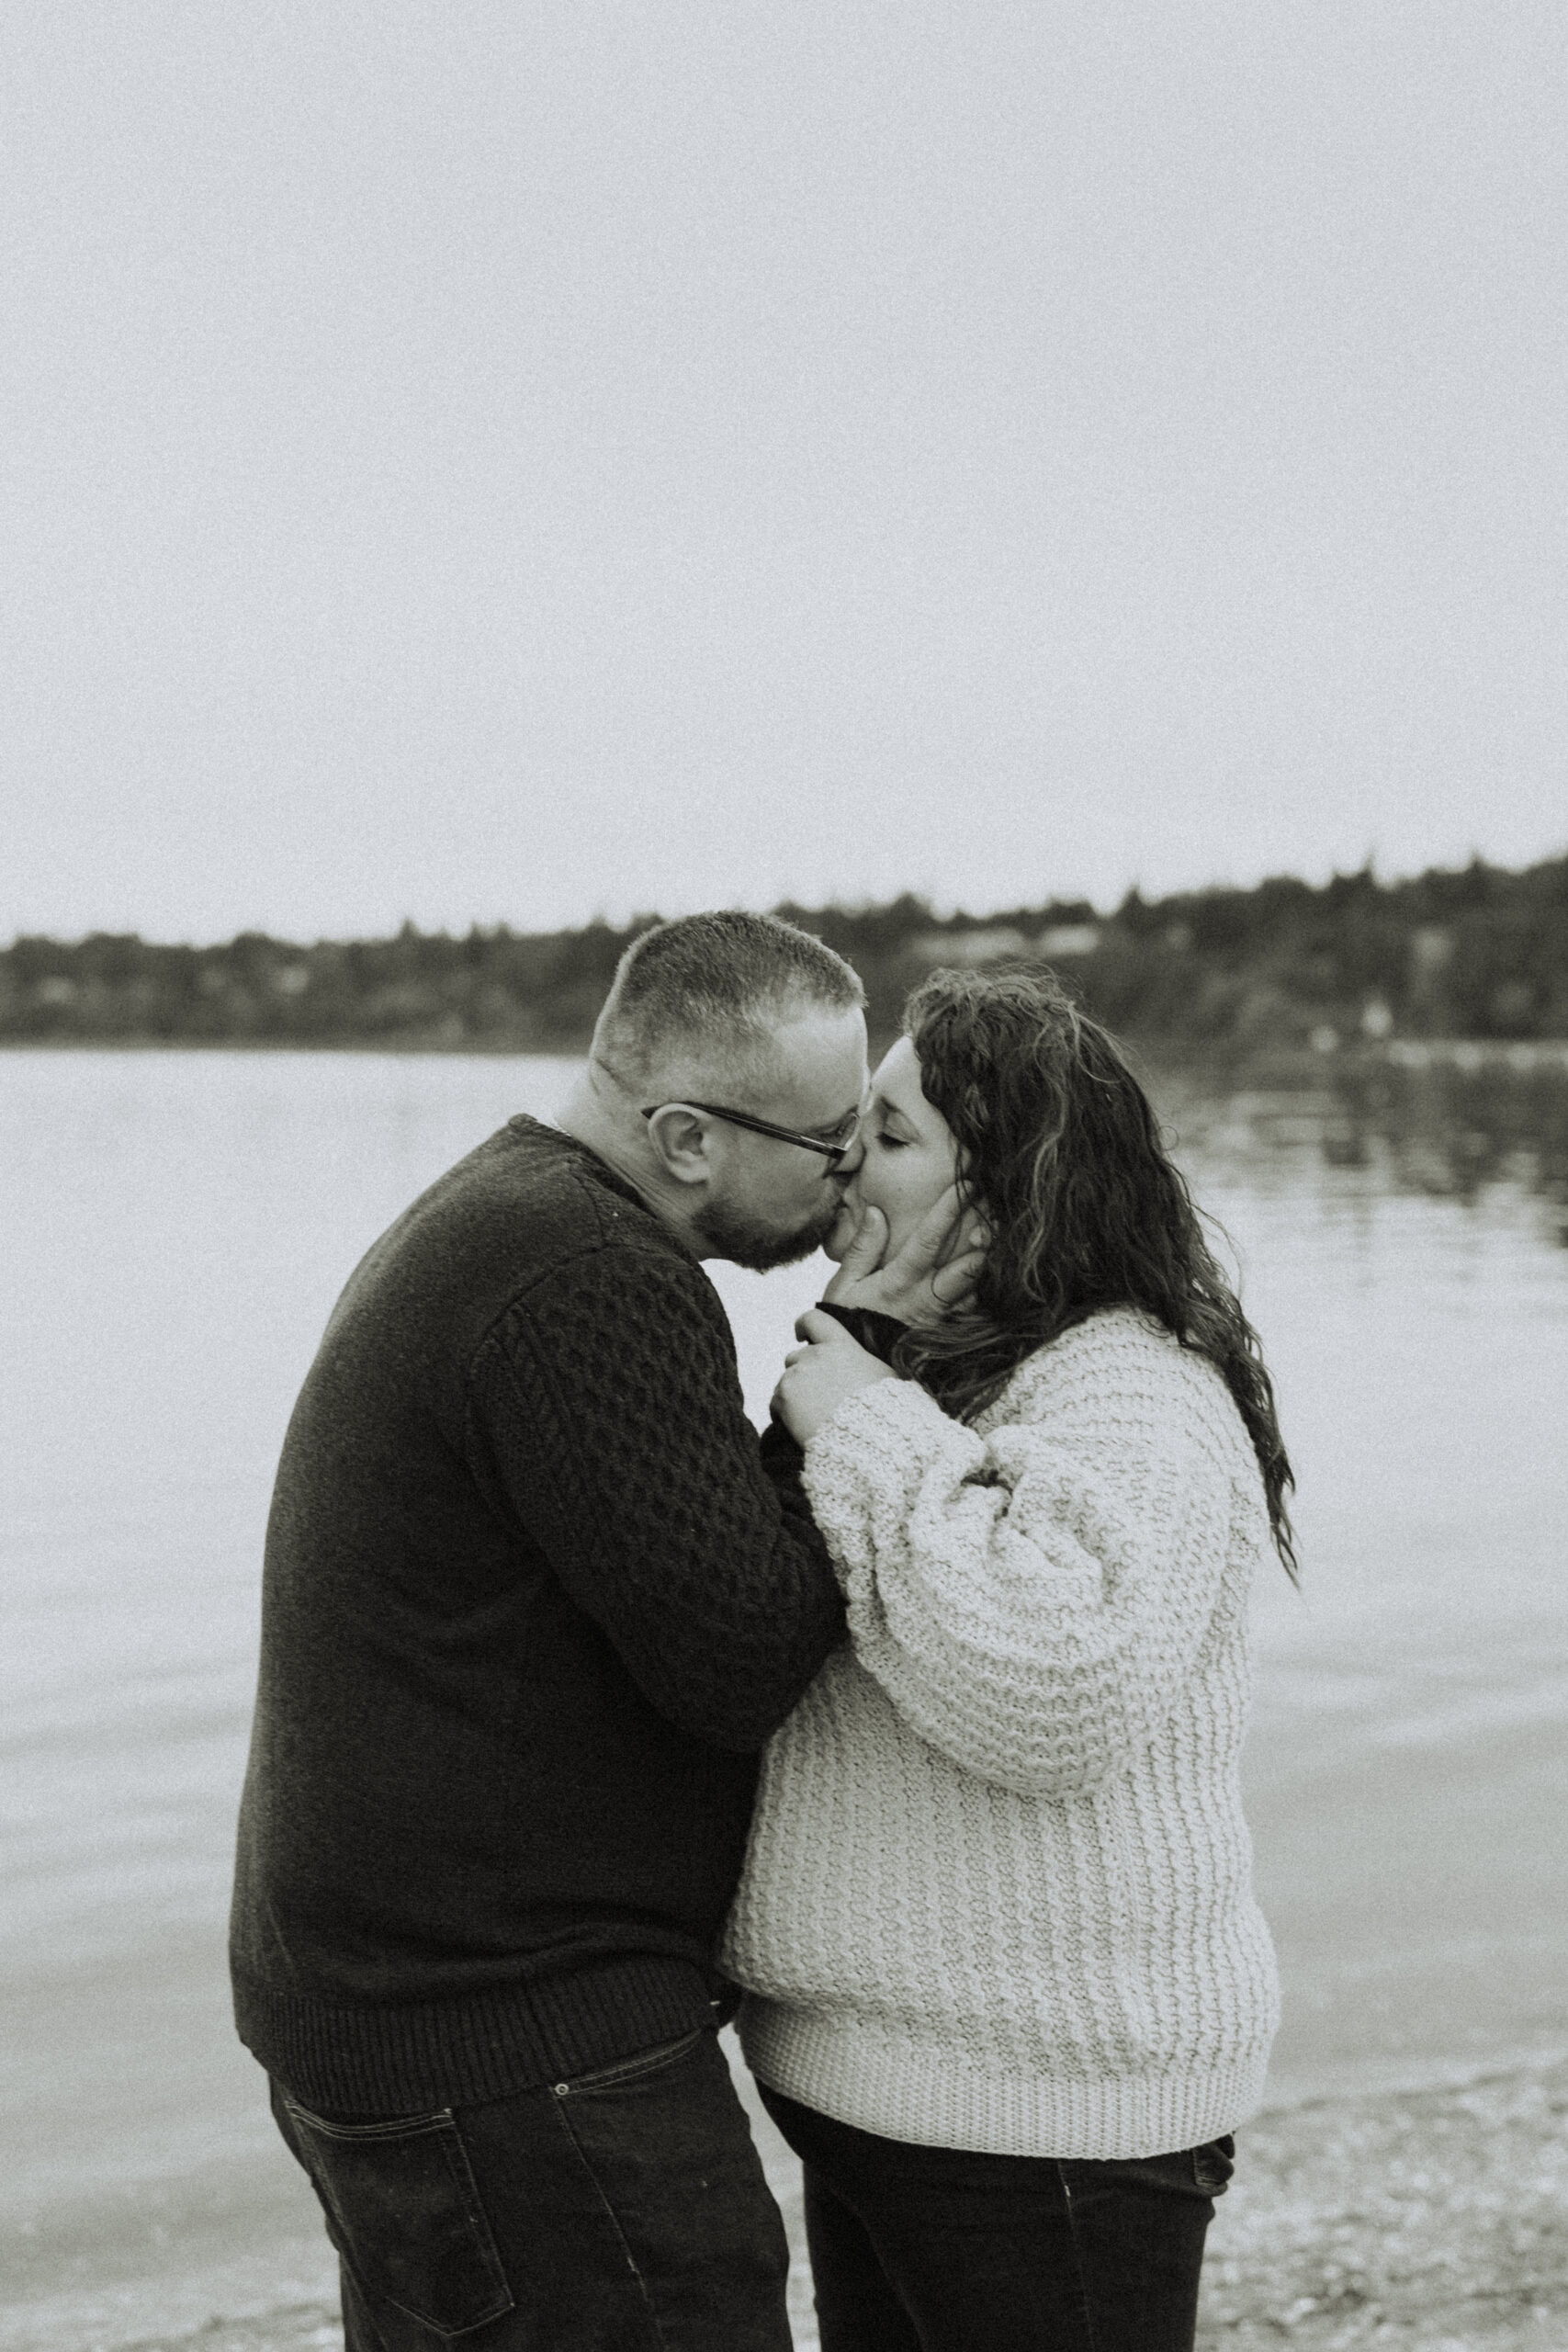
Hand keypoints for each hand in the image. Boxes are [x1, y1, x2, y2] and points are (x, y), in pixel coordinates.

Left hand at [772, 1309, 897, 1444]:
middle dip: (801, 1374)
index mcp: (841, 1346)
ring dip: (793, 1396)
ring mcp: (796, 1376)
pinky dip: (783, 1415)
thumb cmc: (884, 1411)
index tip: (799, 1336)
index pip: (814, 1319)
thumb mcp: (886, 1376)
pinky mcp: (783, 1398)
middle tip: (816, 1397)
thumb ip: (866, 1365)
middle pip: (795, 1357)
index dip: (802, 1326)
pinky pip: (775, 1404)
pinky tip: (800, 1427)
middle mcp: (815, 1356)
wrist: (869, 1439)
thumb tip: (869, 1370)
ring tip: (812, 1418)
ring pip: (784, 1382)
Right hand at [822, 1185, 988, 1328]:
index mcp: (899, 1281)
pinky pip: (974, 1311)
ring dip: (989, 1261)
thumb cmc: (849, 1318)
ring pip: (975, 1288)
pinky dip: (986, 1290)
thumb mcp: (844, 1283)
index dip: (948, 1212)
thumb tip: (877, 1212)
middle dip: (983, 1237)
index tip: (964, 1186)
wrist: (855, 1366)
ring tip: (1000, 1234)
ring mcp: (940, 1317)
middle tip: (996, 1210)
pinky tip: (996, 1270)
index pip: (928, 1240)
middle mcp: (925, 1299)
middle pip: (965, 1266)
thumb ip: (862, 1248)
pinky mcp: (947, 1331)